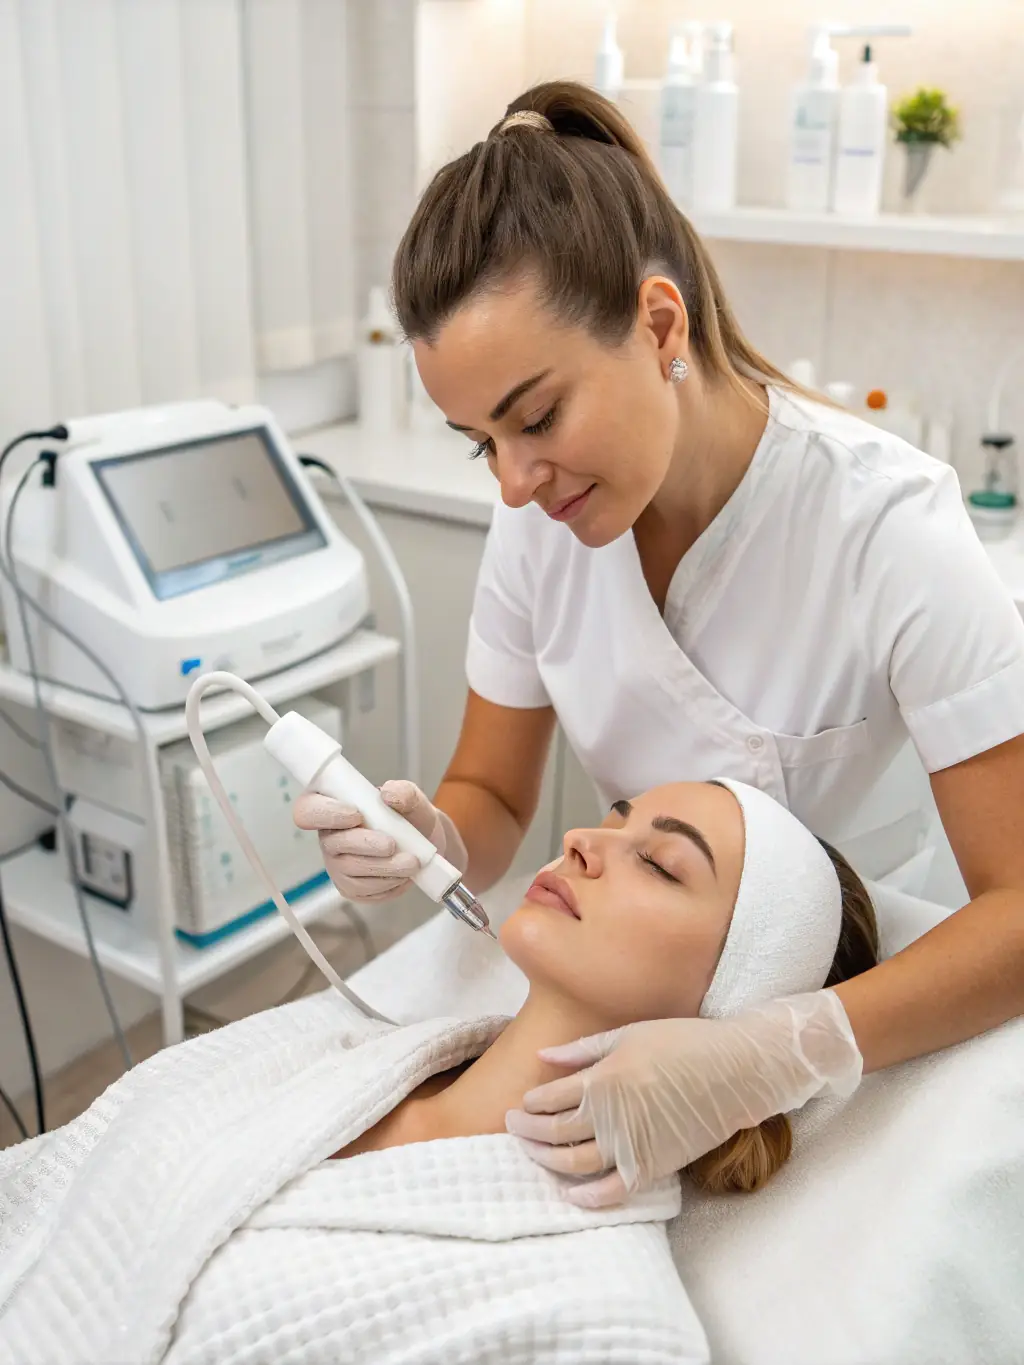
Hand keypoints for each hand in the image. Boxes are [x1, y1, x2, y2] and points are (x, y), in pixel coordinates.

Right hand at [293, 780, 467, 902]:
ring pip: (350, 871)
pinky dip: (387, 884)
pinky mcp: (349, 887)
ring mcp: (336, 864)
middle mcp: (327, 837)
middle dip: (363, 845)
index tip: (357, 815)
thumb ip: (403, 792)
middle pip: (331, 845)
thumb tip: (389, 795)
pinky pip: (363, 891)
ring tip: (411, 862)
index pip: (307, 810)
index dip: (327, 814)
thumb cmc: (407, 815)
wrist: (423, 842)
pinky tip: (404, 875)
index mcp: (330, 806)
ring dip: (383, 868)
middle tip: (391, 844)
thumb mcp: (411, 797)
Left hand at [505, 991, 861, 1207]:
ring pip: (574, 1164)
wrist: (736, 1071)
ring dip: (545, 1161)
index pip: (550, 1098)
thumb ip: (583, 1050)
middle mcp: (611, 1117)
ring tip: (532, 1153)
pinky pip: (613, 1192)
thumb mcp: (630, 1033)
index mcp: (603, 1080)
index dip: (530, 1103)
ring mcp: (631, 1146)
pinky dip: (588, 1198)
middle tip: (513, 1128)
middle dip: (526, 1132)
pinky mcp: (653, 1166)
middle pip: (554, 1133)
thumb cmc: (684, 1042)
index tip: (523, 1104)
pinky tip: (571, 1194)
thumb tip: (544, 1058)